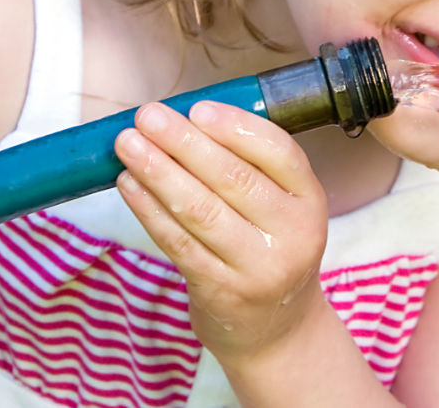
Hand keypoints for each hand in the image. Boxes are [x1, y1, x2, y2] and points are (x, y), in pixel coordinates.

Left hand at [113, 101, 329, 359]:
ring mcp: (257, 267)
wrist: (277, 331)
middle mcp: (293, 234)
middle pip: (234, 179)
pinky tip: (130, 184)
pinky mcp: (220, 291)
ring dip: (158, 172)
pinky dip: (149, 210)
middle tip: (148, 115)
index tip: (197, 108)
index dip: (237, 128)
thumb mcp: (282, 209)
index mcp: (310, 201)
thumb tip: (188, 119)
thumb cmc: (270, 250)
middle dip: (184, 142)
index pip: (280, 153)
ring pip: (200, 210)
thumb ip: (250, 167)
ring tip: (128, 145)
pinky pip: (178, 242)